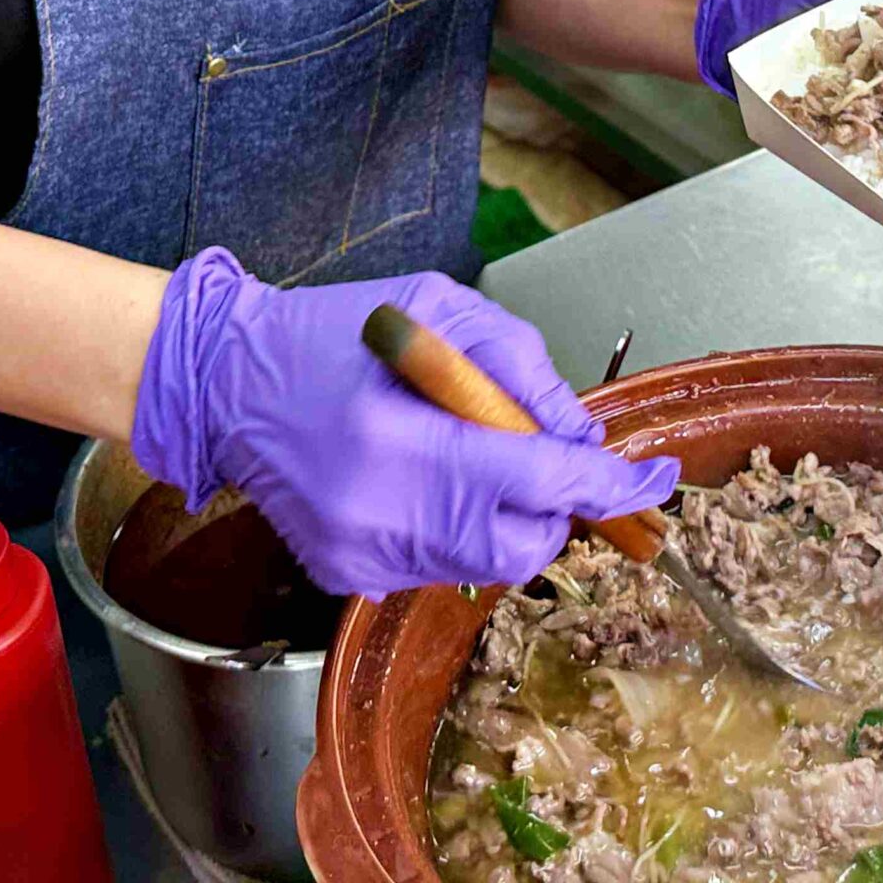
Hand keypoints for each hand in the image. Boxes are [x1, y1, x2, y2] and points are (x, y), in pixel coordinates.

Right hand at [132, 249, 676, 597]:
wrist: (228, 380)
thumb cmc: (332, 332)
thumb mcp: (436, 308)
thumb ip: (519, 368)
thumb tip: (582, 436)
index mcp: (404, 438)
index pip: (539, 478)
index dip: (609, 484)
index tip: (655, 481)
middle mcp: (381, 510)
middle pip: (523, 546)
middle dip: (551, 507)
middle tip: (533, 457)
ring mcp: (360, 553)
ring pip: (484, 564)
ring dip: (500, 516)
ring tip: (457, 455)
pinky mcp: (345, 573)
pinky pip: (435, 568)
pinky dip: (450, 529)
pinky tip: (413, 479)